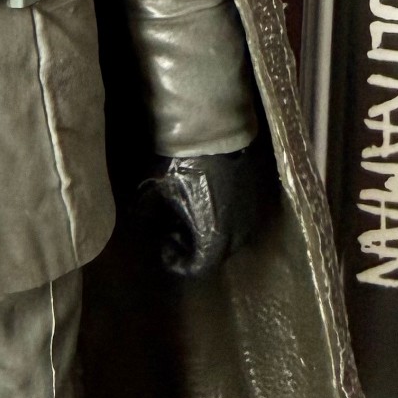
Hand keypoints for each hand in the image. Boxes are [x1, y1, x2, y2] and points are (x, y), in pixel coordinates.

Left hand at [136, 147, 258, 277]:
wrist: (215, 129)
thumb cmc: (182, 164)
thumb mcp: (154, 191)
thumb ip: (145, 215)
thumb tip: (139, 223)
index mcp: (214, 239)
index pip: (196, 268)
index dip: (177, 261)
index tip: (164, 245)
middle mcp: (238, 234)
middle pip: (214, 255)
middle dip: (191, 245)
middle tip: (172, 228)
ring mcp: (251, 216)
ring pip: (228, 238)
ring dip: (208, 232)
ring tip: (189, 213)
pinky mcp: (258, 198)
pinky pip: (238, 219)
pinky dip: (222, 217)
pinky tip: (207, 199)